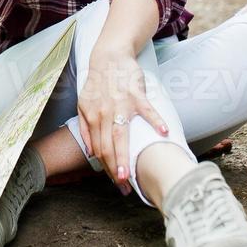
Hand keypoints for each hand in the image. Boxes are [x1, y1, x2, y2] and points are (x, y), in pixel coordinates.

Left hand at [76, 47, 168, 195]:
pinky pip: (147, 110)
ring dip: (126, 156)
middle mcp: (104, 113)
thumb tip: (91, 152)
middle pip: (108, 146)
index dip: (106, 168)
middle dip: (115, 170)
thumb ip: (85, 128)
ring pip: (122, 134)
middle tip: (124, 188)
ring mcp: (121, 104)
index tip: (116, 183)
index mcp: (92, 118)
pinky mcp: (136, 94)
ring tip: (131, 174)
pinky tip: (164, 134)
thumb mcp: (83, 105)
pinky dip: (156, 121)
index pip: (99, 149)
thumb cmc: (98, 84)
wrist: (109, 57)